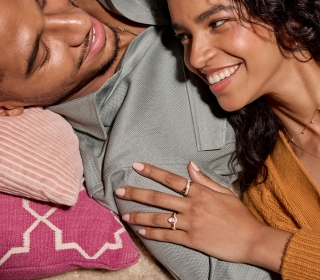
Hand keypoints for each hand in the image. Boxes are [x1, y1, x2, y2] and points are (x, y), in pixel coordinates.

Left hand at [116, 162, 291, 271]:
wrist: (251, 239)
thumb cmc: (239, 214)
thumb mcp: (224, 192)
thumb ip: (204, 179)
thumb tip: (189, 165)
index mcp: (200, 192)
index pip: (171, 179)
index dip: (153, 171)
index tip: (137, 165)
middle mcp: (192, 206)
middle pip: (159, 197)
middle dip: (137, 193)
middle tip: (119, 191)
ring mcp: (190, 224)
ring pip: (159, 218)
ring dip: (140, 216)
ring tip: (124, 215)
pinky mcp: (191, 240)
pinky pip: (168, 236)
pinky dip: (153, 235)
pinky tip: (141, 233)